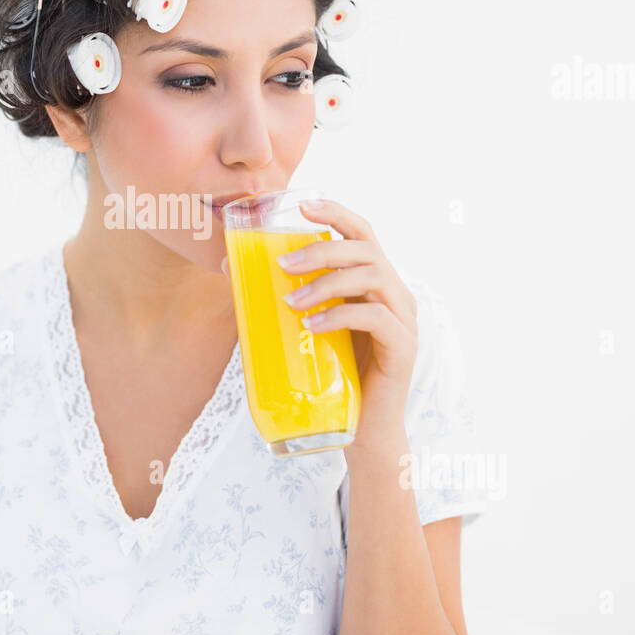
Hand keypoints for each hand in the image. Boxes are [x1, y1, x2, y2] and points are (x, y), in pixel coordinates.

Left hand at [276, 198, 418, 440]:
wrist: (363, 429)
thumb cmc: (333, 375)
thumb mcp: (309, 326)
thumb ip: (286, 295)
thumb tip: (231, 267)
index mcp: (375, 282)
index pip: (362, 233)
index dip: (336, 213)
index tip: (302, 205)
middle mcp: (394, 293)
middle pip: (365, 249)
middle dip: (320, 251)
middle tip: (281, 266)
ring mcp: (403, 319)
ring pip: (372, 277)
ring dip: (326, 283)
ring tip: (291, 301)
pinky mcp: (403, 346)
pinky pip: (374, 318)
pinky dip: (339, 316)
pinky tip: (311, 325)